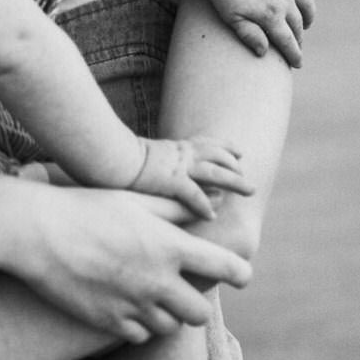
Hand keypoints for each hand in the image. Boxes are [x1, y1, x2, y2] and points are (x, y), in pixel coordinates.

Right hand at [0, 181, 251, 342]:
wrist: (36, 232)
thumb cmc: (86, 207)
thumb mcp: (135, 199)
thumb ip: (176, 208)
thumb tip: (209, 207)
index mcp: (170, 246)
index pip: (228, 269)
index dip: (240, 274)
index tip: (238, 275)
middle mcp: (157, 281)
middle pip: (200, 313)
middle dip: (195, 303)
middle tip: (182, 289)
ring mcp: (132, 305)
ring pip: (170, 328)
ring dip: (166, 314)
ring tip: (149, 295)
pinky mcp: (107, 322)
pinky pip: (139, 336)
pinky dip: (139, 325)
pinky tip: (126, 305)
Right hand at [129, 134, 253, 221]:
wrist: (108, 156)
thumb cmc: (119, 156)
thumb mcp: (143, 154)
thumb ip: (157, 160)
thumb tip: (157, 167)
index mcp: (176, 147)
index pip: (207, 144)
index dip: (226, 147)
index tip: (240, 152)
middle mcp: (181, 155)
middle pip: (218, 157)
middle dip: (236, 168)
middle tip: (249, 182)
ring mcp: (177, 168)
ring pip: (215, 173)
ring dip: (235, 181)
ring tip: (251, 191)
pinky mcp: (169, 181)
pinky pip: (193, 194)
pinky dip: (204, 204)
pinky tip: (213, 216)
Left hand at [201, 0, 315, 65]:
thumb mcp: (231, 18)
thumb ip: (249, 35)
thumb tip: (264, 52)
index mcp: (270, 14)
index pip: (289, 40)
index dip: (294, 54)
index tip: (297, 64)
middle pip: (298, 25)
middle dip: (298, 39)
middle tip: (295, 46)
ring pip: (308, 4)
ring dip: (309, 17)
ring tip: (304, 26)